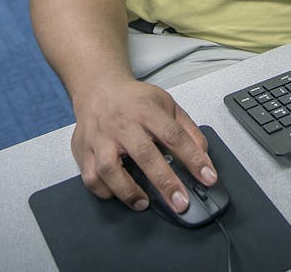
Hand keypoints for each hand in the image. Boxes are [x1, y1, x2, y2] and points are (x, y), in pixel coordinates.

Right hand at [70, 79, 215, 211]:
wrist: (98, 88)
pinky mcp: (83, 150)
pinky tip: (118, 194)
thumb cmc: (134, 100)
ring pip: (109, 168)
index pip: (174, 135)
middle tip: (181, 202)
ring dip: (128, 190)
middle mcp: (122, 124)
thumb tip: (203, 155)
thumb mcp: (166, 104)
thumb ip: (187, 128)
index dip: (193, 158)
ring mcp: (100, 138)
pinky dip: (105, 191)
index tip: (208, 177)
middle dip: (165, 181)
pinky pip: (91, 177)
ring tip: (144, 203)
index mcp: (146, 110)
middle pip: (144, 154)